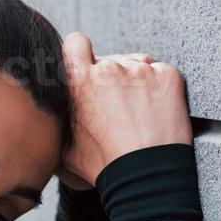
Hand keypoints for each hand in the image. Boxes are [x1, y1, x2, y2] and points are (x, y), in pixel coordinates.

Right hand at [58, 31, 192, 188]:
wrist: (148, 177)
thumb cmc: (105, 166)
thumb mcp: (65, 145)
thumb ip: (59, 117)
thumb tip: (52, 110)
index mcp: (80, 81)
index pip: (76, 42)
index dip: (81, 52)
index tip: (87, 64)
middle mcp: (109, 69)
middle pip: (109, 60)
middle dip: (112, 78)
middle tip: (118, 108)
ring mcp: (141, 70)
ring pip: (136, 65)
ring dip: (136, 82)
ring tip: (139, 114)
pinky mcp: (168, 76)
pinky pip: (161, 73)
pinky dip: (160, 89)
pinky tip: (156, 113)